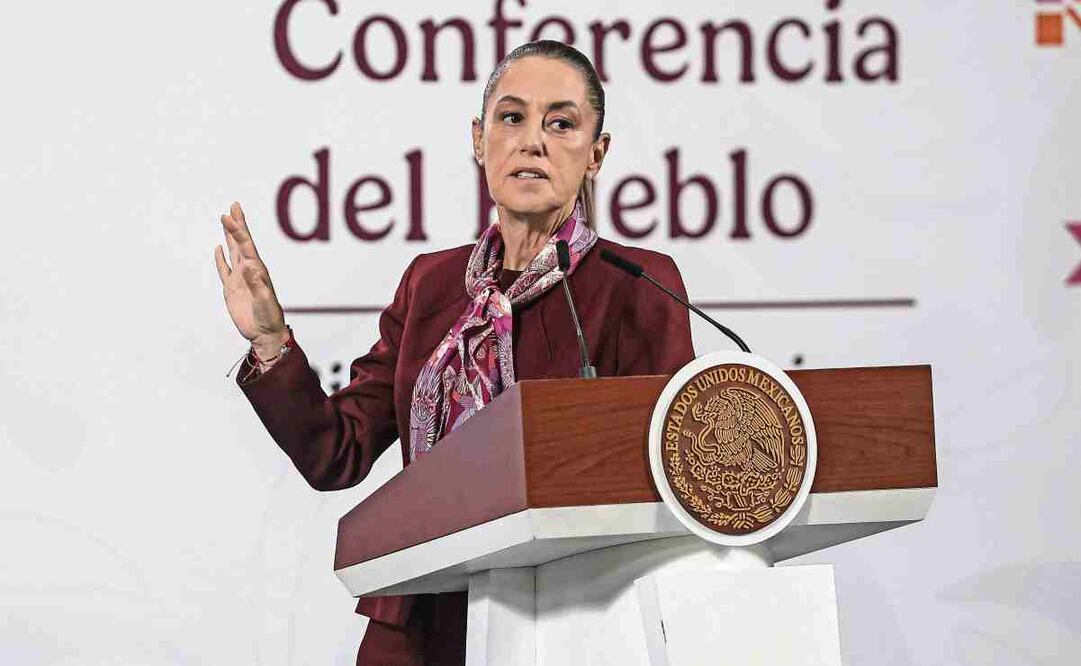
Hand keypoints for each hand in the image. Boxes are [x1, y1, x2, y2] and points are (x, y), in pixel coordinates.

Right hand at [214, 202, 287, 356]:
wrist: (265, 333)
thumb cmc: (269, 318)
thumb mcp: (264, 302)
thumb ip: (257, 285)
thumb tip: (248, 267)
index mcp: (257, 270)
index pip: (245, 245)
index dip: (237, 230)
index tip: (228, 216)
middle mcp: (249, 270)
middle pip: (241, 242)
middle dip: (237, 224)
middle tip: (233, 206)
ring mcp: (240, 278)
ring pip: (233, 252)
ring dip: (229, 236)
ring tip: (226, 220)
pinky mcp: (232, 289)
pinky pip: (224, 270)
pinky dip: (221, 258)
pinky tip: (219, 248)